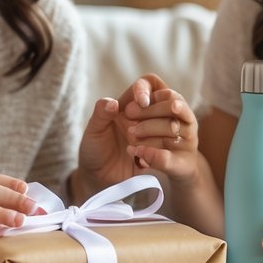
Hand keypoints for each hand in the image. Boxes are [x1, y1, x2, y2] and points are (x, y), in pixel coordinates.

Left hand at [77, 74, 197, 190]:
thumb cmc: (93, 150)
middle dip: (153, 113)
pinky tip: (139, 160)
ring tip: (132, 146)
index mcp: (129, 104)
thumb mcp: (93, 132)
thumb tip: (113, 103)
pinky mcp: (159, 151)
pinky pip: (167, 147)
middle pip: (165, 102)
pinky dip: (155, 152)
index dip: (147, 90)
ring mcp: (155, 133)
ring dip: (153, 134)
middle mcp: (146, 116)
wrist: (98, 178)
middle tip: (132, 132)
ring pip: (170, 124)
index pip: (149, 84)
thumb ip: (100, 114)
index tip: (142, 102)